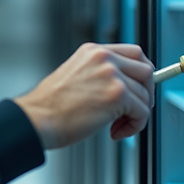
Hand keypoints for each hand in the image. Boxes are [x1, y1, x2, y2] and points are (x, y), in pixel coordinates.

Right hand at [13, 43, 154, 149]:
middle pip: (146, 69)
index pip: (134, 52)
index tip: (140, 88)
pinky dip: (134, 126)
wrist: (38, 119)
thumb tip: (127, 87)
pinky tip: (115, 132)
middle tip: (135, 110)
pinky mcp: (117, 95)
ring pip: (144, 95)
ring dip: (136, 115)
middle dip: (146, 93)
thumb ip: (101, 74)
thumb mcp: (77, 75)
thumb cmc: (51, 106)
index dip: (141, 73)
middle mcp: (104, 58)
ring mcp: (112, 75)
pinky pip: (141, 112)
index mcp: (93, 51)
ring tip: (116, 126)